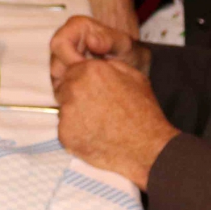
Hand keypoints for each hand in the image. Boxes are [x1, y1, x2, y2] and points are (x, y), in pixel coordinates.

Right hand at [49, 14, 144, 83]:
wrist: (132, 64)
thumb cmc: (127, 50)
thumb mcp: (122, 43)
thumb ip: (108, 40)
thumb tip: (91, 41)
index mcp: (76, 26)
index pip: (59, 44)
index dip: (70, 59)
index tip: (87, 70)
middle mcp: (66, 40)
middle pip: (55, 62)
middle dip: (71, 75)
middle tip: (92, 83)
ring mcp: (63, 58)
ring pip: (56, 77)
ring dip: (72, 85)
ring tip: (92, 88)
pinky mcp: (65, 74)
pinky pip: (62, 86)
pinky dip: (73, 92)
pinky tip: (89, 93)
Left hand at [54, 56, 177, 190]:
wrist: (147, 147)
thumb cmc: (143, 111)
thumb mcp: (133, 76)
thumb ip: (108, 65)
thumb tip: (94, 62)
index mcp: (89, 70)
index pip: (71, 70)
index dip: (81, 80)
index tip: (91, 91)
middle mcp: (74, 88)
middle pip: (64, 88)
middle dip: (76, 96)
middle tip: (95, 108)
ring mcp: (67, 112)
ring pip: (64, 109)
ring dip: (75, 114)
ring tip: (97, 123)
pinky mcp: (65, 134)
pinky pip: (65, 129)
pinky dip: (75, 132)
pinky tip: (94, 136)